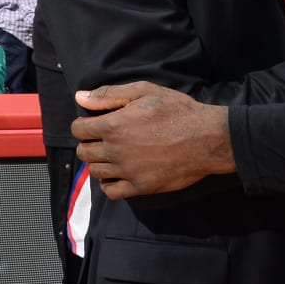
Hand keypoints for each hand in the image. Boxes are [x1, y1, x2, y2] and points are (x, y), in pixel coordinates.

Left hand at [71, 82, 234, 198]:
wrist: (206, 138)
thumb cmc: (177, 110)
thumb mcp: (145, 91)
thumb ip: (109, 95)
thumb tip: (79, 98)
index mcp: (114, 125)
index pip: (78, 130)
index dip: (83, 124)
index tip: (95, 123)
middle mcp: (115, 150)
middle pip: (84, 152)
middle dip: (89, 143)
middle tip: (104, 138)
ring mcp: (127, 171)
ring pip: (95, 172)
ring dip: (99, 162)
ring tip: (112, 155)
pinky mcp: (140, 187)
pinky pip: (112, 192)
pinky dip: (109, 184)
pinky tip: (118, 174)